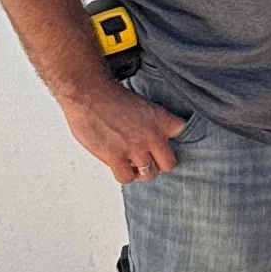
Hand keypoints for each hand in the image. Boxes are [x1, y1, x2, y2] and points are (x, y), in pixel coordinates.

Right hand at [66, 80, 184, 185]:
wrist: (87, 93)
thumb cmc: (110, 96)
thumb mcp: (142, 105)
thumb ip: (154, 123)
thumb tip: (155, 139)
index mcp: (161, 119)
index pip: (182, 133)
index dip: (174, 140)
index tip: (167, 142)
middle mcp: (152, 136)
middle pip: (169, 163)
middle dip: (160, 163)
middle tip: (150, 160)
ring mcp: (134, 149)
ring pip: (149, 174)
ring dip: (142, 171)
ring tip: (134, 164)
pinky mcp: (116, 158)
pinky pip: (127, 178)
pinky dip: (124, 175)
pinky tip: (120, 166)